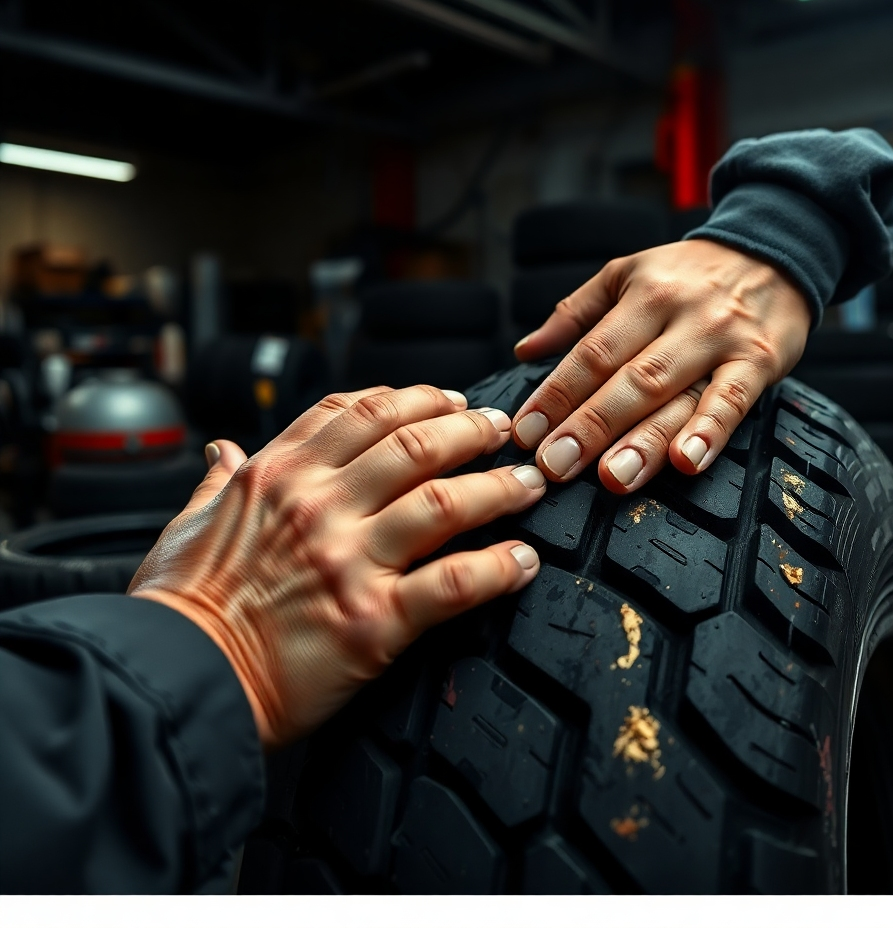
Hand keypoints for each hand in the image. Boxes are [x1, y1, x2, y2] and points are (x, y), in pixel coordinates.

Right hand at [128, 386, 546, 747]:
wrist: (176, 681)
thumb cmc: (179, 607)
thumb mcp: (187, 523)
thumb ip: (218, 480)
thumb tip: (225, 448)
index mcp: (277, 476)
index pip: (360, 412)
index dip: (416, 398)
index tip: (449, 400)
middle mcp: (318, 506)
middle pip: (416, 444)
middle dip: (471, 429)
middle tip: (502, 430)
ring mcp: (349, 560)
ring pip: (445, 502)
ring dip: (498, 487)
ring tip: (528, 482)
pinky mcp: (373, 621)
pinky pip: (455, 583)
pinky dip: (499, 568)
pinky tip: (524, 561)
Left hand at [512, 238, 811, 491]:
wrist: (775, 252)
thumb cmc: (691, 274)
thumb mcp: (627, 274)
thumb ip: (575, 313)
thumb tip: (525, 352)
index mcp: (643, 295)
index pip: (591, 352)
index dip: (556, 394)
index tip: (526, 433)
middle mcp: (681, 317)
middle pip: (628, 379)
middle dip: (588, 426)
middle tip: (555, 466)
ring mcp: (721, 341)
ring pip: (677, 395)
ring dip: (644, 441)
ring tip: (613, 477)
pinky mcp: (760, 362)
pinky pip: (732, 401)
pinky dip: (710, 432)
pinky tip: (687, 462)